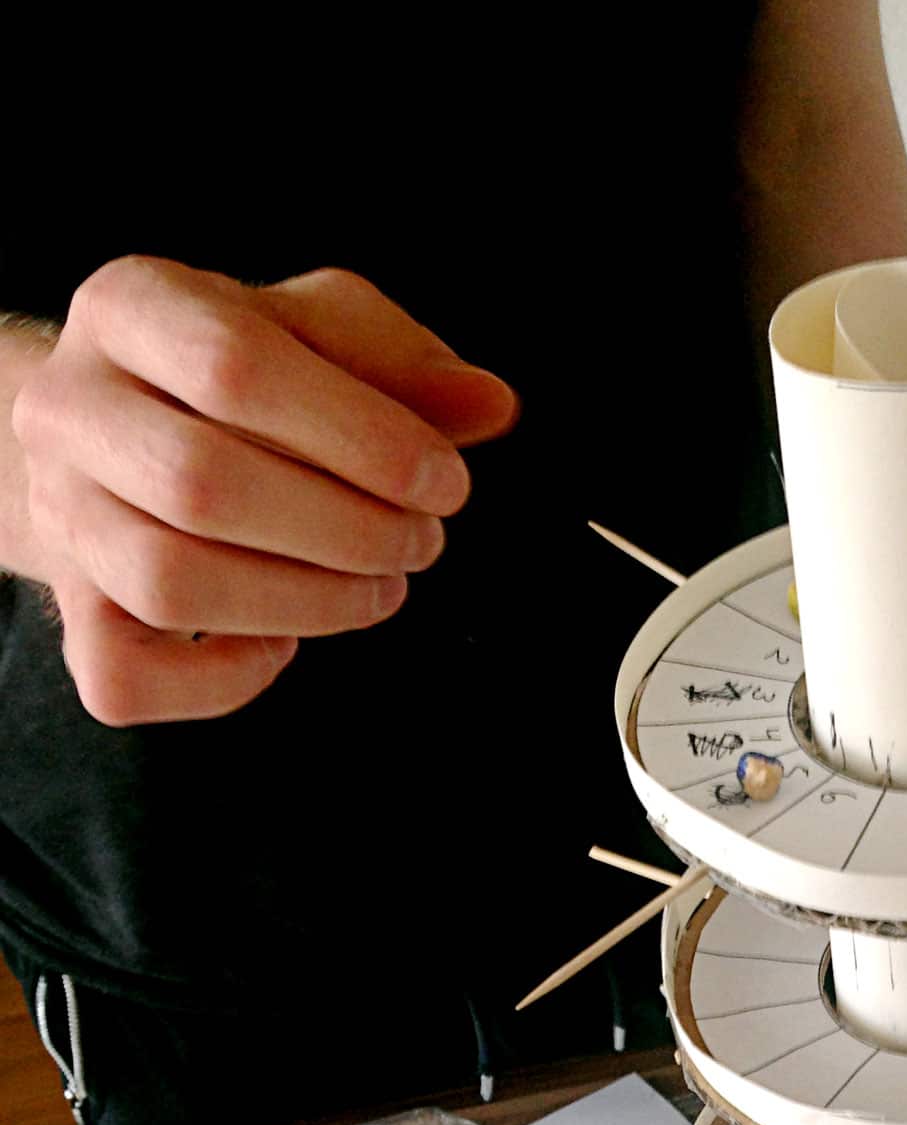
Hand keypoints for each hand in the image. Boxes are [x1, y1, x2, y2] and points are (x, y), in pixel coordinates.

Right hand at [11, 258, 516, 723]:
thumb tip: (489, 405)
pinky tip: (284, 642)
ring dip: (305, 602)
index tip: (446, 482)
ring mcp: (60, 515)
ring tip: (381, 589)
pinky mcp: (72, 610)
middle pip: (199, 483)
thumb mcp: (314, 336)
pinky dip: (222, 678)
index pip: (235, 366)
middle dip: (344, 529)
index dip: (360, 436)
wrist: (115, 438)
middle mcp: (68, 408)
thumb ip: (400, 364)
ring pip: (168, 582)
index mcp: (129, 308)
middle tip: (422, 543)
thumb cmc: (231, 382)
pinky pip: (125, 676)